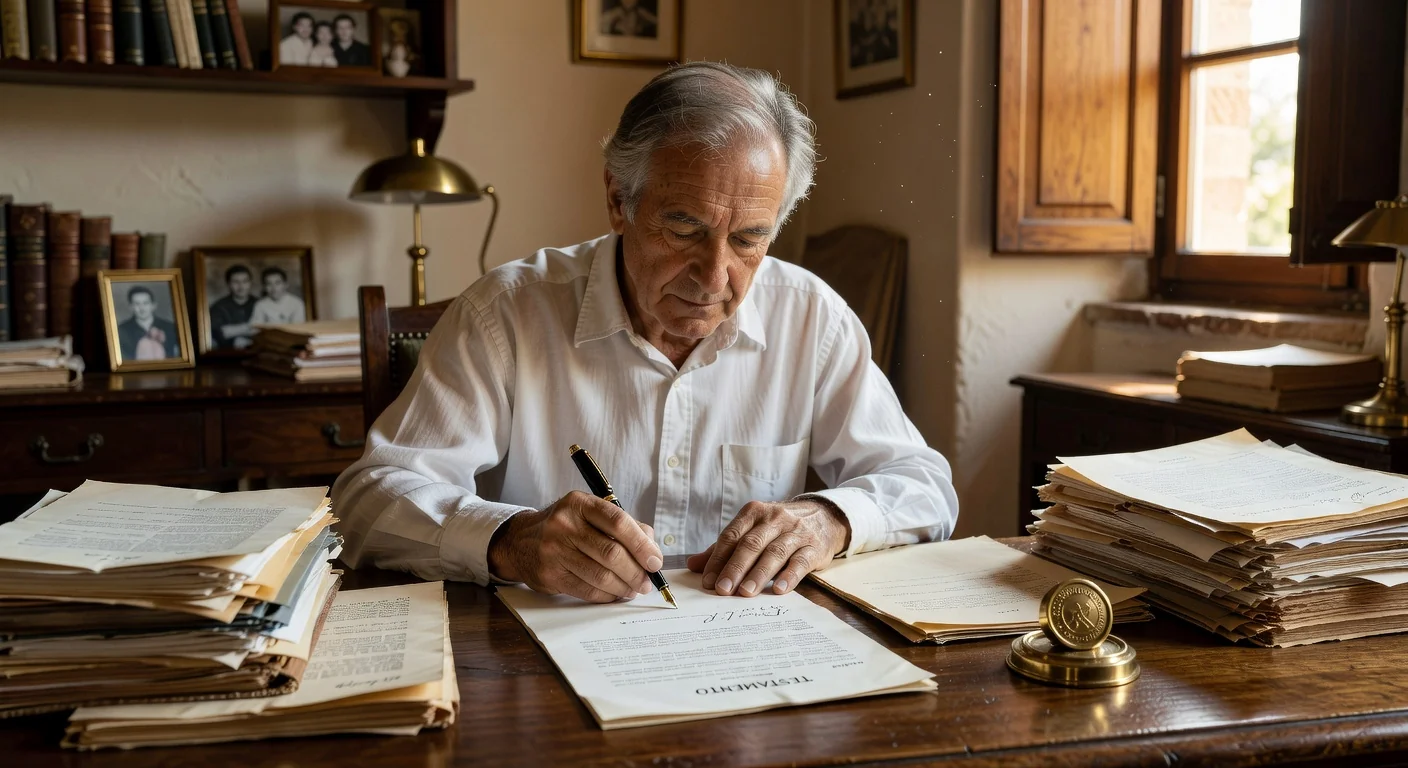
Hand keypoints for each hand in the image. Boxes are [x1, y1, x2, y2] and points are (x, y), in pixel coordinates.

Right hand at [487, 491, 663, 602]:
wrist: (521, 541)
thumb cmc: (566, 527)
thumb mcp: (590, 514)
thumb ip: (624, 526)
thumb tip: (652, 550)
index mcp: (580, 504)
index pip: (618, 522)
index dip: (641, 544)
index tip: (655, 561)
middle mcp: (564, 525)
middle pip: (611, 553)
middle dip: (636, 571)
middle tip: (647, 582)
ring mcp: (554, 551)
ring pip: (600, 576)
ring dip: (624, 587)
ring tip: (634, 589)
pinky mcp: (549, 575)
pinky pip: (587, 590)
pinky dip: (607, 595)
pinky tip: (616, 593)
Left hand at [686, 499, 849, 596]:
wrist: (824, 516)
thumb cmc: (780, 527)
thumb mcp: (753, 530)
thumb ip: (724, 548)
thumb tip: (693, 564)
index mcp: (754, 512)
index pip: (731, 536)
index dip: (718, 559)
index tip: (708, 581)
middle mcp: (774, 519)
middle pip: (751, 544)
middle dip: (735, 568)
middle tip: (723, 590)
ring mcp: (796, 532)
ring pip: (774, 552)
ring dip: (759, 574)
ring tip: (745, 593)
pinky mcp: (814, 547)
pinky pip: (801, 561)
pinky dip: (789, 575)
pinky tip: (779, 589)